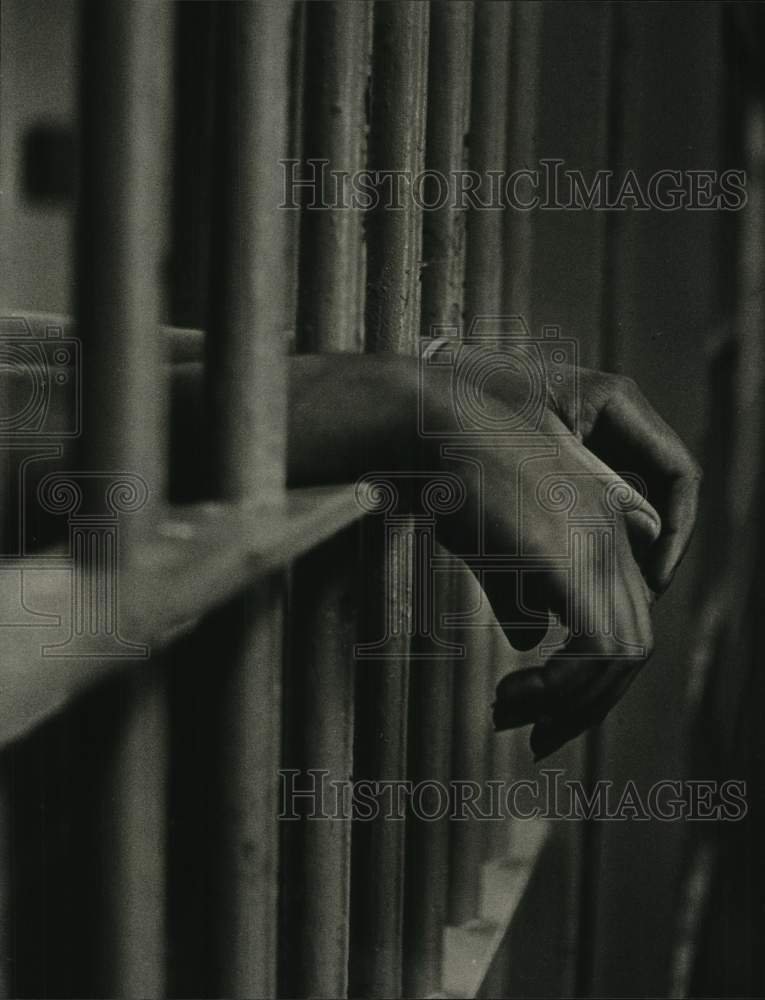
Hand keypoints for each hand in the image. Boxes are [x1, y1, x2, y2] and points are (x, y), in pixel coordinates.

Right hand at [478, 360, 699, 756]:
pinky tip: (515, 696)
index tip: (541, 708)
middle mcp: (613, 541)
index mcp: (602, 533)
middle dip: (587, 705)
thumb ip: (521, 593)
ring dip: (570, 705)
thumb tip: (533, 640)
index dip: (591, 678)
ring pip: (619, 658)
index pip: (623, 624)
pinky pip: (590, 650)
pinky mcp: (568, 559)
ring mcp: (596, 547)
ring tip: (513, 718)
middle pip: (633, 649)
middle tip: (535, 733)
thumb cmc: (456, 480)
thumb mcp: (495, 545)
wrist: (435, 432)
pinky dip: (559, 689)